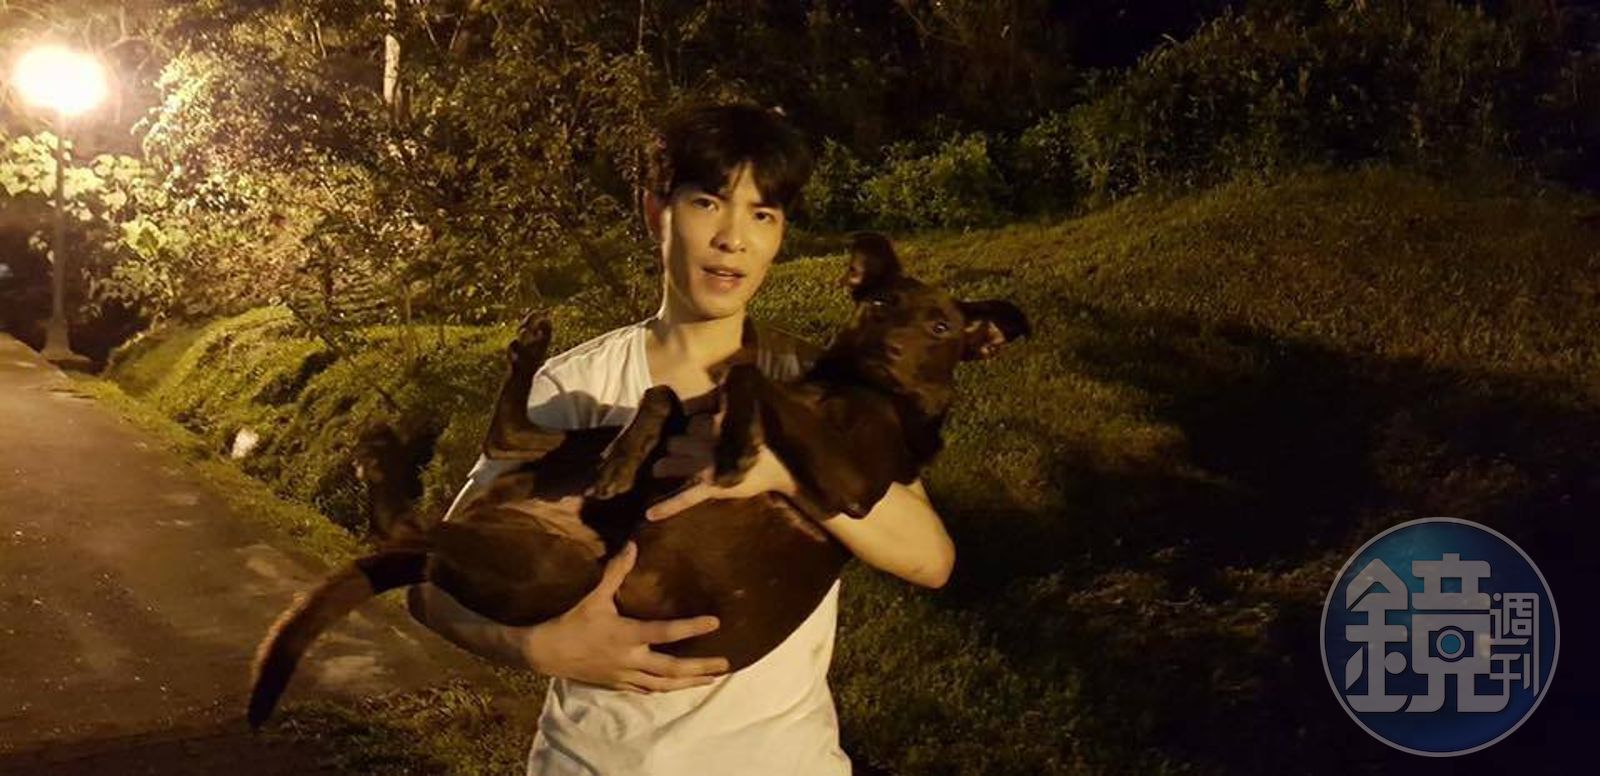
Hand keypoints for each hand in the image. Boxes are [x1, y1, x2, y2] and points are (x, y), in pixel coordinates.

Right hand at [517, 541, 731, 691]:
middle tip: (726, 664)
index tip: (716, 623)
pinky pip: (647, 689)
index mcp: (627, 635)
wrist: (544, 653)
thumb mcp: (594, 596)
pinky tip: (677, 686)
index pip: (667, 632)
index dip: (693, 627)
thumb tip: (632, 545)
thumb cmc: (571, 622)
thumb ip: (616, 572)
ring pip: (664, 685)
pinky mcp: (618, 684)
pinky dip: (665, 688)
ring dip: (689, 683)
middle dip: (701, 668)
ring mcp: (625, 675)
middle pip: (673, 669)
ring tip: (711, 678)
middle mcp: (631, 659)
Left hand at [645, 412, 799, 521]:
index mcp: (716, 423)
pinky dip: (667, 507)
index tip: (690, 429)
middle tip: (680, 450)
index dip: (689, 426)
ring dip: (664, 467)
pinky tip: (650, 514)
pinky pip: (684, 497)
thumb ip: (719, 399)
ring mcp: (708, 466)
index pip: (689, 421)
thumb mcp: (744, 411)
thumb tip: (697, 398)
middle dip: (675, 446)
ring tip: (660, 469)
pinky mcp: (710, 487)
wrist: (785, 468)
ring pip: (669, 463)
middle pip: (674, 442)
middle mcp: (708, 442)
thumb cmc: (765, 439)